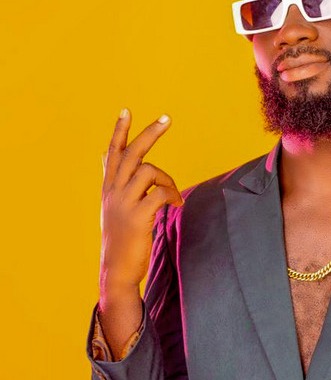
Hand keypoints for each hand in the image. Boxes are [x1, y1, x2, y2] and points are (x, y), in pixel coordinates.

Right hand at [99, 108, 183, 295]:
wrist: (117, 269)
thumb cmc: (120, 236)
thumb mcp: (112, 204)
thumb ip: (113, 179)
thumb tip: (105, 153)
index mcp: (109, 187)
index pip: (112, 153)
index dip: (119, 131)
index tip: (126, 110)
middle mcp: (113, 191)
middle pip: (132, 153)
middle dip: (150, 133)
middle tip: (167, 118)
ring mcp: (124, 203)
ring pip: (149, 170)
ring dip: (168, 179)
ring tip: (174, 194)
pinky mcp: (137, 217)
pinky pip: (160, 194)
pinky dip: (173, 196)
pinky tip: (176, 205)